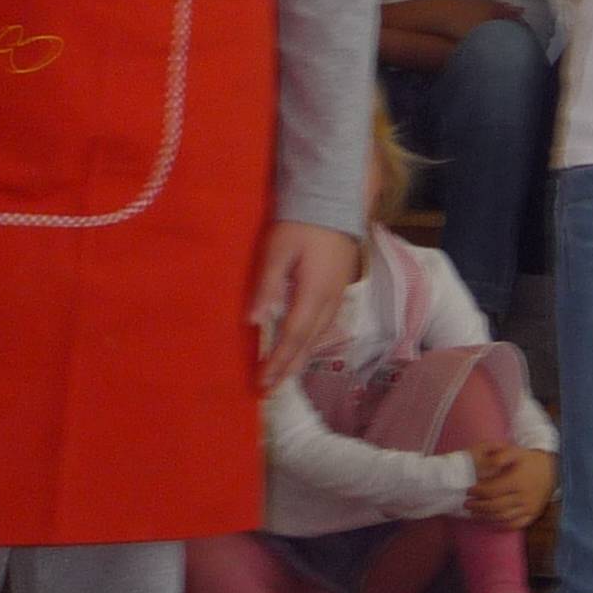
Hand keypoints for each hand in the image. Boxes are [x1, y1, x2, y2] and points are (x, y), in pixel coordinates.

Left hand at [252, 222, 358, 390]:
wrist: (336, 202)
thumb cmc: (302, 224)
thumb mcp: (277, 250)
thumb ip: (267, 285)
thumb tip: (253, 321)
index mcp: (313, 293)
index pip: (293, 335)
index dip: (278, 361)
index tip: (262, 382)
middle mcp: (329, 300)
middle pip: (308, 341)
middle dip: (289, 367)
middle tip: (270, 390)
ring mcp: (338, 295)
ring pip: (320, 335)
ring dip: (301, 358)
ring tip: (286, 376)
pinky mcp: (339, 288)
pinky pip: (326, 325)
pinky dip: (313, 342)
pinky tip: (305, 348)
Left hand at [465, 443, 556, 528]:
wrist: (554, 469)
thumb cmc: (530, 461)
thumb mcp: (516, 452)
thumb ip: (500, 456)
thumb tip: (486, 466)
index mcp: (518, 480)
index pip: (492, 491)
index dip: (478, 492)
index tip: (469, 491)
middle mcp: (524, 496)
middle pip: (495, 506)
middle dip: (478, 506)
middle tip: (467, 504)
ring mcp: (530, 507)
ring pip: (502, 517)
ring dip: (485, 516)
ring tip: (474, 512)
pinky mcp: (534, 515)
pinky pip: (514, 525)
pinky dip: (501, 524)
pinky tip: (491, 520)